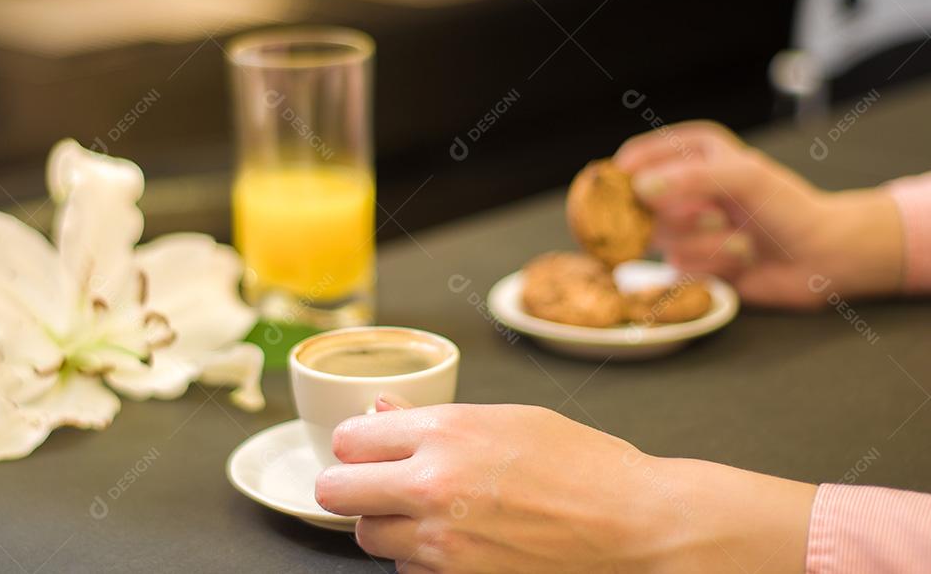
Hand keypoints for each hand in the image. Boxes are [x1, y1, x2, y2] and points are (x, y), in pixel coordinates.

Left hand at [315, 402, 814, 572]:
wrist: (634, 526)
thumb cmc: (585, 466)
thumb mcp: (509, 418)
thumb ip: (434, 418)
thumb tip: (383, 411)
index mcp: (445, 432)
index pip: (350, 439)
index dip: (356, 444)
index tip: (365, 449)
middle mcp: (432, 486)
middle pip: (336, 493)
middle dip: (350, 486)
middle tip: (374, 485)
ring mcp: (442, 543)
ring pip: (367, 538)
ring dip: (385, 525)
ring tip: (424, 514)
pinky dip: (418, 562)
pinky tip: (453, 544)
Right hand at [614, 121, 903, 307]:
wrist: (820, 257)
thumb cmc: (787, 207)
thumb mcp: (744, 177)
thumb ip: (690, 178)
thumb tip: (639, 188)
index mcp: (690, 152)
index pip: (636, 156)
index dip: (625, 175)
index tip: (628, 191)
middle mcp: (680, 187)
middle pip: (639, 203)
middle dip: (681, 214)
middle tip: (714, 215)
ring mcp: (682, 227)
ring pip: (661, 238)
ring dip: (707, 243)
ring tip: (741, 238)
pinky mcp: (689, 261)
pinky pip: (679, 266)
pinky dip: (714, 265)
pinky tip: (740, 260)